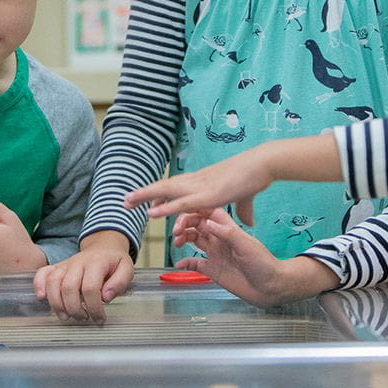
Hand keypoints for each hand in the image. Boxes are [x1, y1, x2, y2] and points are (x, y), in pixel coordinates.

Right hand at [32, 231, 134, 324]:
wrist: (103, 247)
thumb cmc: (114, 262)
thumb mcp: (127, 269)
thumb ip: (120, 282)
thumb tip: (106, 297)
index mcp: (96, 262)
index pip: (90, 288)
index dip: (94, 307)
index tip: (100, 318)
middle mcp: (78, 262)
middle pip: (69, 287)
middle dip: (75, 309)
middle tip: (84, 318)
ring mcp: (65, 264)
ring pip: (53, 282)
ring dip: (57, 304)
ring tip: (66, 316)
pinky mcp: (57, 267)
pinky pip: (42, 273)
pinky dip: (38, 285)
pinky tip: (42, 297)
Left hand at [123, 135, 342, 222]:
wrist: (262, 165)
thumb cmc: (254, 178)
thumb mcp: (245, 199)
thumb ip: (244, 210)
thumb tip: (249, 222)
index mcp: (202, 182)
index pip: (175, 188)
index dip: (160, 194)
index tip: (146, 201)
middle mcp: (196, 182)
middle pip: (164, 187)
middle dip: (145, 194)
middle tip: (126, 201)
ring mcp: (199, 188)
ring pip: (166, 191)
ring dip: (146, 196)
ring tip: (127, 202)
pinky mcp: (207, 196)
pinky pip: (181, 203)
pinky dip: (165, 207)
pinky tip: (151, 212)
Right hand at [173, 209, 338, 307]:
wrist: (270, 287)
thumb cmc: (264, 263)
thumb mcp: (245, 245)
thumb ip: (226, 233)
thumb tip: (206, 221)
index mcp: (228, 230)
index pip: (207, 213)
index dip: (194, 212)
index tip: (183, 216)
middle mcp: (219, 240)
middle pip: (197, 225)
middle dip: (184, 225)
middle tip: (176, 232)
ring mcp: (216, 254)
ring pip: (194, 241)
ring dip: (183, 239)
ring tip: (177, 243)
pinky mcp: (213, 270)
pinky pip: (195, 263)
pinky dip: (185, 262)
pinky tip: (179, 263)